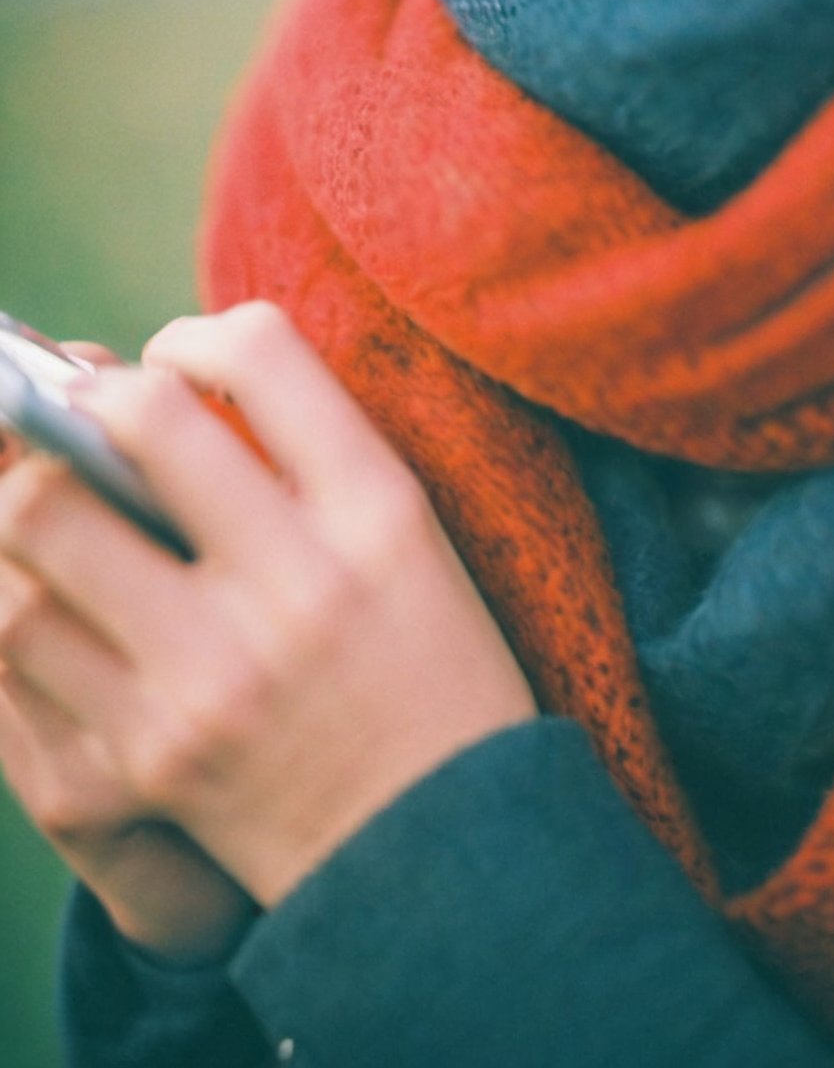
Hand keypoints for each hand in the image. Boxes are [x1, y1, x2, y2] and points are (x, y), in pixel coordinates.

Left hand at [0, 303, 537, 909]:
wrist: (433, 856)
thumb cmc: (425, 672)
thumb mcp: (407, 541)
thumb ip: (309, 456)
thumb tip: (161, 385)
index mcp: (379, 512)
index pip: (263, 353)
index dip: (194, 337)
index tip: (176, 362)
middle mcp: (299, 580)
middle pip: (139, 419)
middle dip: (89, 399)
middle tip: (88, 421)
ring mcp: (214, 672)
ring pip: (44, 521)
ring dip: (29, 493)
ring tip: (48, 501)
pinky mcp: (146, 753)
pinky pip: (20, 638)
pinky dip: (15, 594)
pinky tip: (45, 592)